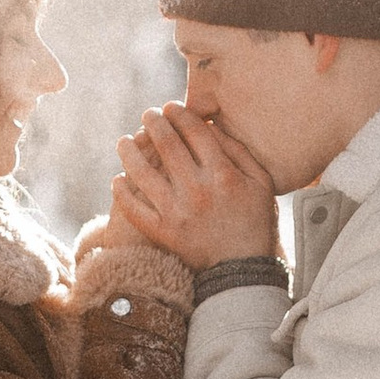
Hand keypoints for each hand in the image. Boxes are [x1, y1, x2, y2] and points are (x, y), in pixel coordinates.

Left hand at [111, 104, 279, 268]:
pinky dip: (122, 191)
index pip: (195, 132)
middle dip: (154, 122)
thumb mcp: (261, 183)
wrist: (242, 271)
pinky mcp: (162, 231)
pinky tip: (118, 178)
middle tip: (148, 115)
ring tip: (124, 141)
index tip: (171, 107)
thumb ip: (239, 152)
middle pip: (167, 144)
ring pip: (142, 172)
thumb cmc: (255, 223)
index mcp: (222, 174)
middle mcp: (197, 189)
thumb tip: (213, 127)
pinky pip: (134, 207)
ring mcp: (176, 211)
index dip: (180, 114)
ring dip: (129, 150)